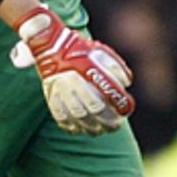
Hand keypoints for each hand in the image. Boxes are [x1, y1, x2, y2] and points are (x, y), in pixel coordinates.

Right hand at [11, 5, 133, 134]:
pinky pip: (60, 117)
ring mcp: (59, 90)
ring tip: (100, 130)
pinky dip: (71, 127)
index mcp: (85, 70)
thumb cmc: (81, 51)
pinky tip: (80, 129)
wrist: (51, 46)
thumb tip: (126, 83)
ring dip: (90, 127)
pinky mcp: (50, 96)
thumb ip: (116, 67)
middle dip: (106, 122)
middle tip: (115, 126)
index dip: (115, 110)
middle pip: (92, 110)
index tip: (124, 114)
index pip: (103, 97)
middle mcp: (71, 81)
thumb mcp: (101, 52)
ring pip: (77, 117)